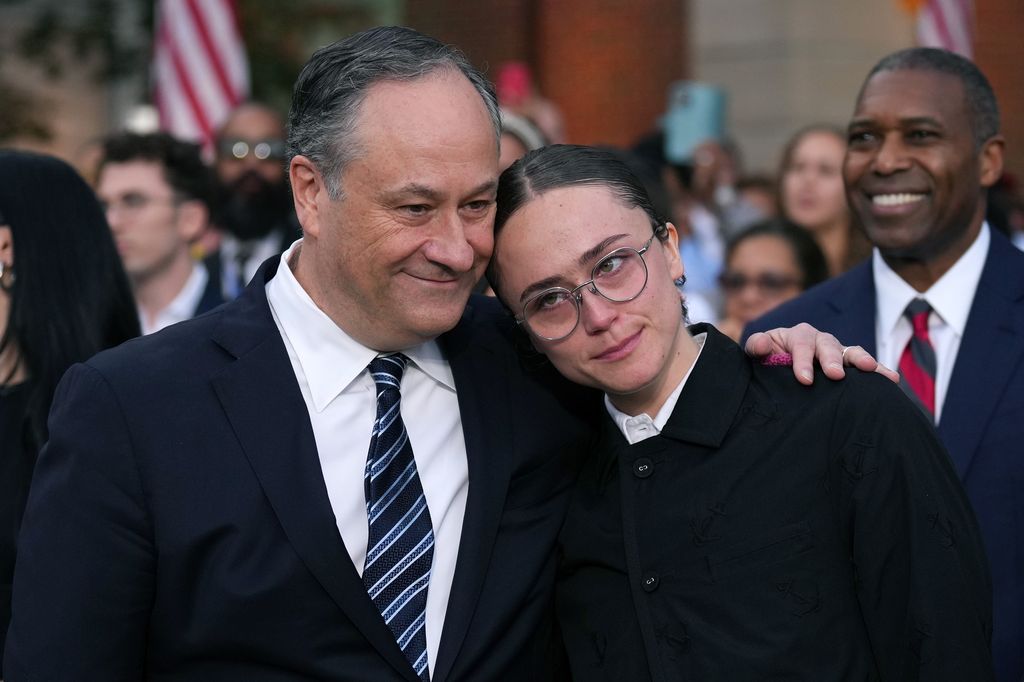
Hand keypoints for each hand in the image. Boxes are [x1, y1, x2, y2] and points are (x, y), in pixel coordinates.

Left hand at [744, 323, 898, 384]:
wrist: (779, 367)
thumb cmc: (769, 359)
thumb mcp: (759, 351)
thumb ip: (757, 346)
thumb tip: (762, 345)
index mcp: (798, 335)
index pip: (801, 344)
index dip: (802, 361)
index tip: (804, 379)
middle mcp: (820, 340)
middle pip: (828, 346)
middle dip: (832, 360)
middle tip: (835, 375)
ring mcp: (837, 352)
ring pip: (851, 353)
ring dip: (862, 360)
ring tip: (872, 369)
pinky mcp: (848, 366)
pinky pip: (865, 367)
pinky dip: (878, 371)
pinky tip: (892, 379)